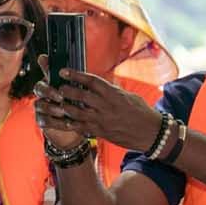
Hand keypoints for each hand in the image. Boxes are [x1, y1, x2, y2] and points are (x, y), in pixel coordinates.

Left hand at [34, 69, 162, 153]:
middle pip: (81, 96)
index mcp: (113, 94)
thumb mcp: (127, 96)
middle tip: (55, 86)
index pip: (92, 81)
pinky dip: (69, 124)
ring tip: (54, 102)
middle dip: (66, 91)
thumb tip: (97, 83)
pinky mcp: (100, 133)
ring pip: (77, 112)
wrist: (151, 133)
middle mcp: (106, 106)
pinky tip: (60, 122)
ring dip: (64, 107)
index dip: (76, 75)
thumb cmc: (140, 112)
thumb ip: (111, 90)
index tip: (63, 71)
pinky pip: (80, 128)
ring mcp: (102, 120)